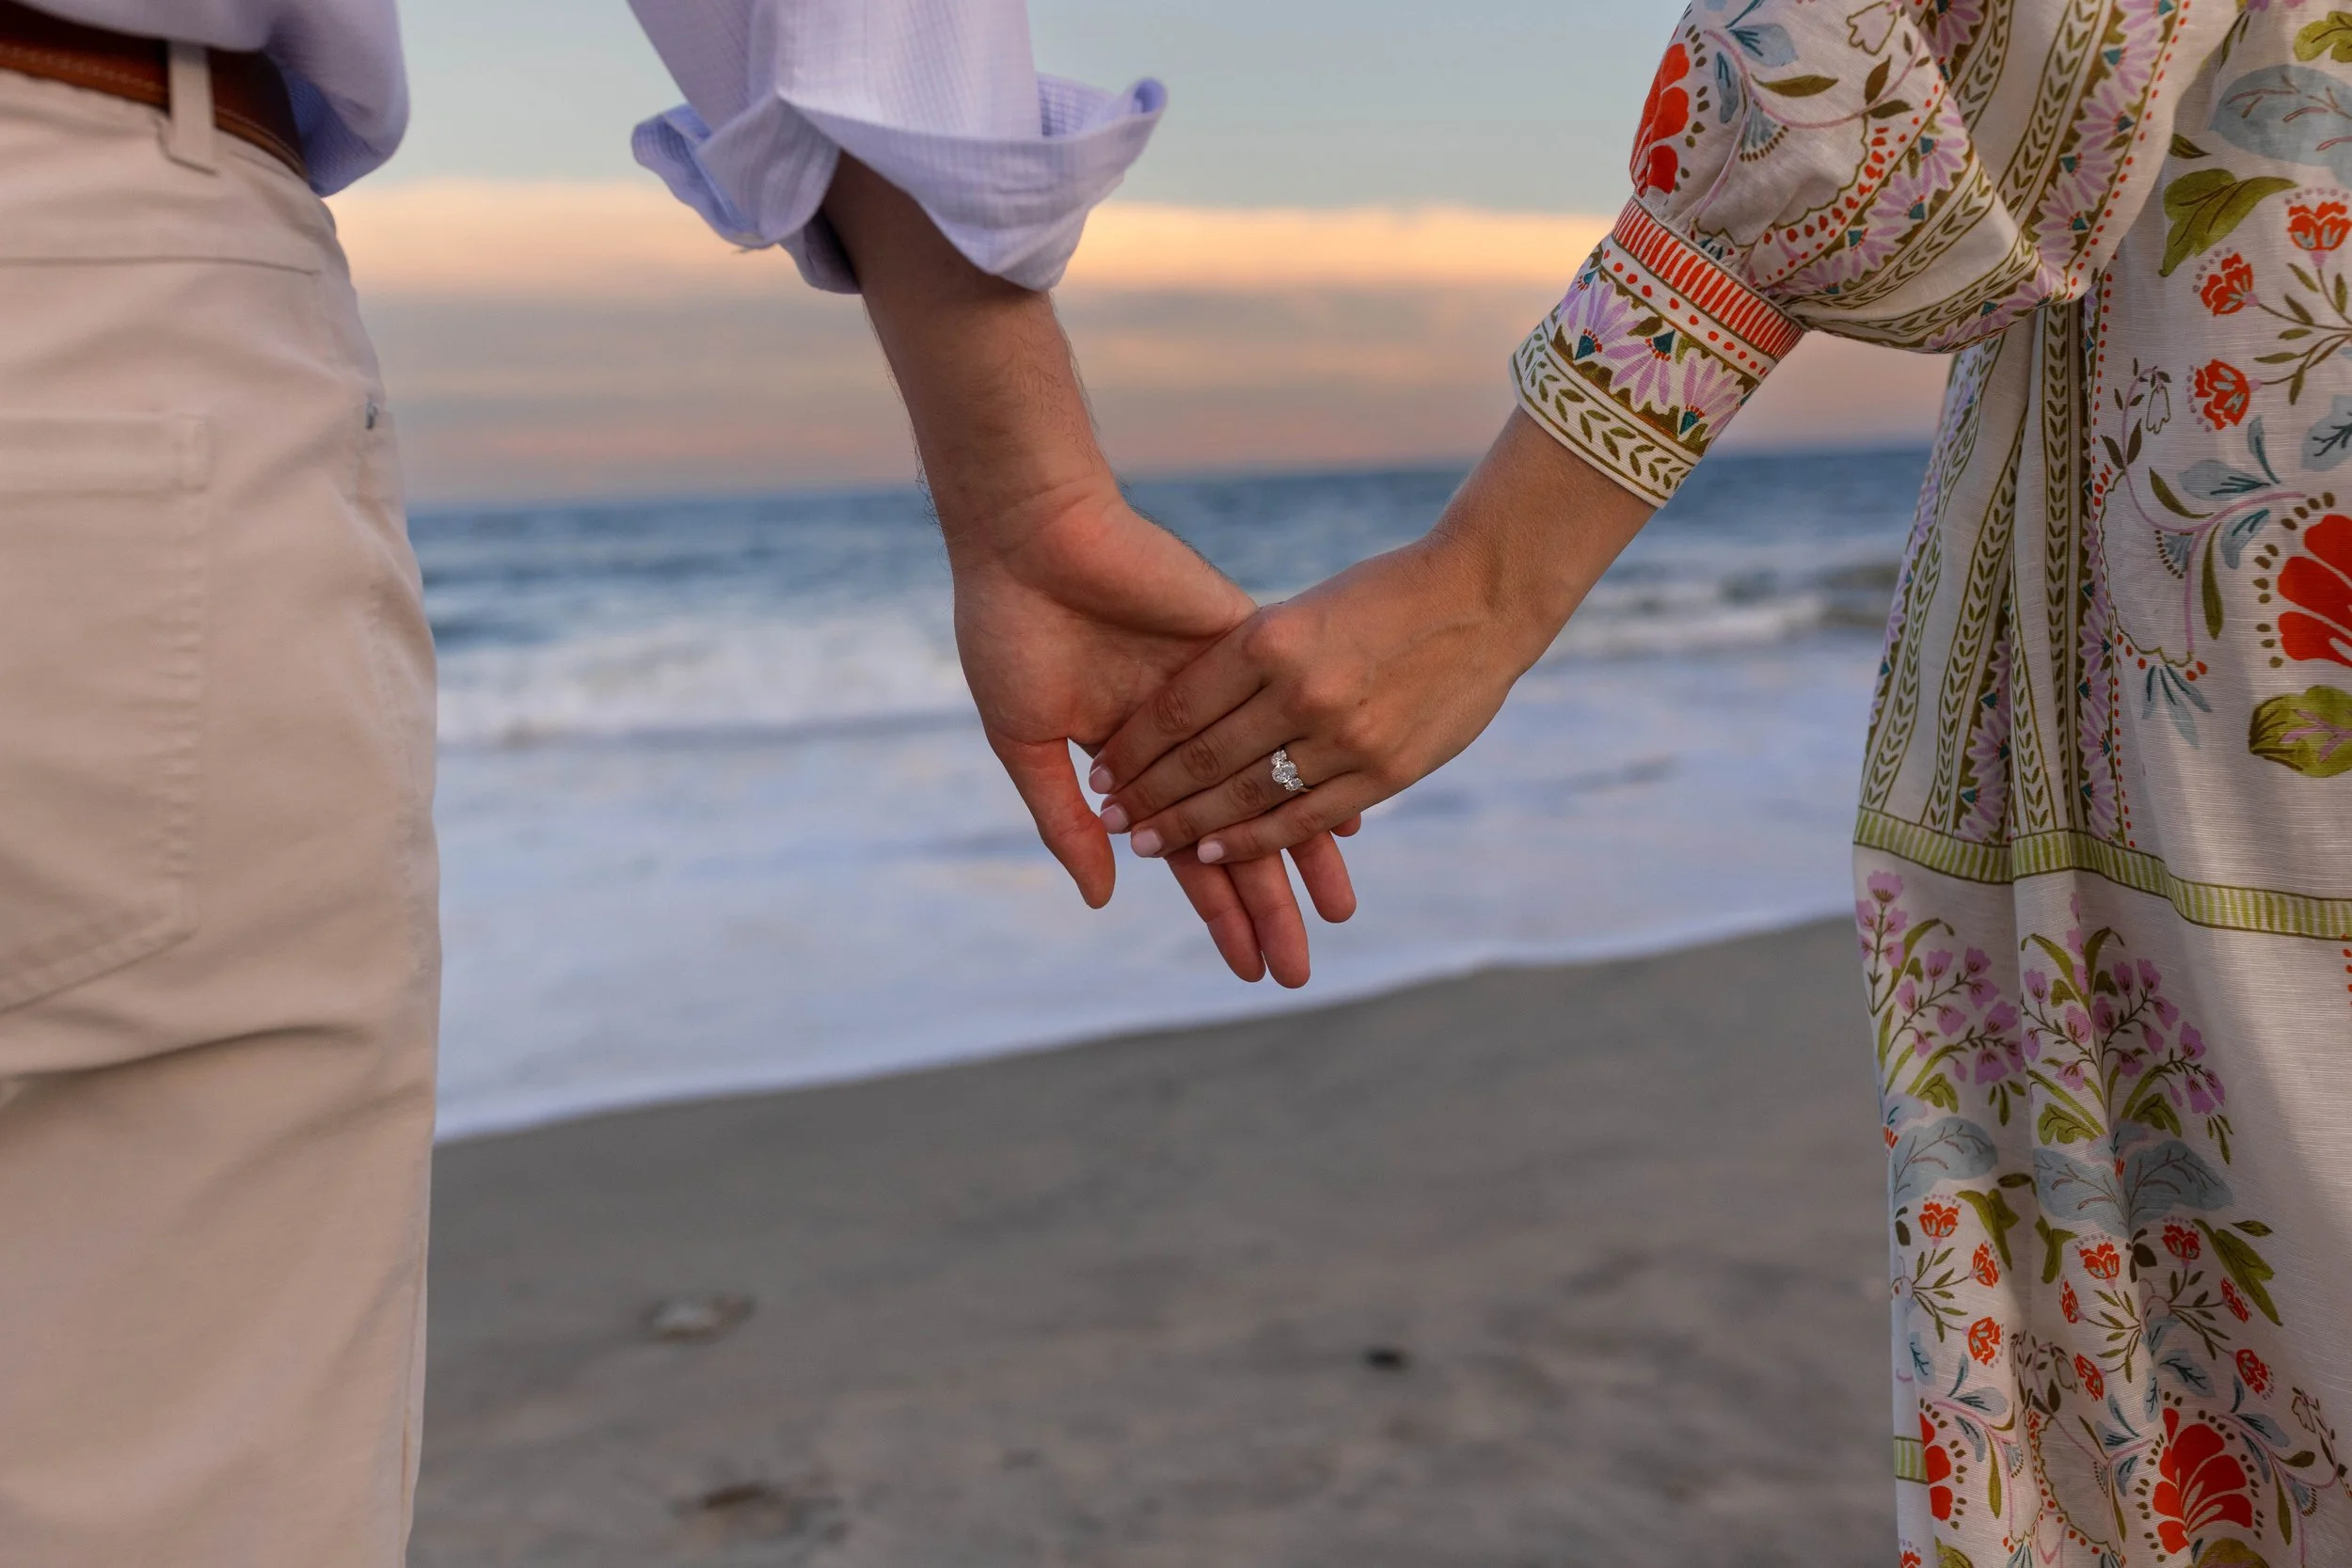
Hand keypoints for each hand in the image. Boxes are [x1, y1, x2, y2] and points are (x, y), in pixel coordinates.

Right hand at [954, 479, 1360, 985]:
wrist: (1032, 539)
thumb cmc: (1010, 633)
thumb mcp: (1027, 740)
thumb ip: (1067, 819)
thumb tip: (1107, 895)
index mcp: (1133, 757)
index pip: (1189, 849)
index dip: (1216, 909)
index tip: (1249, 965)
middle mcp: (1187, 734)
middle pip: (1241, 833)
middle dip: (1267, 903)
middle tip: (1299, 969)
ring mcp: (1222, 694)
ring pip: (1276, 786)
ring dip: (1303, 853)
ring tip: (1336, 915)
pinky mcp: (1247, 647)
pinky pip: (1294, 718)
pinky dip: (1320, 765)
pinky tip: (1351, 819)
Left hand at [1088, 412, 1654, 864]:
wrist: (1485, 595)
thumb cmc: (1386, 593)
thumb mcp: (1306, 608)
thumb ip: (1253, 657)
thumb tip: (1191, 710)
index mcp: (1271, 637)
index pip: (1180, 707)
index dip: (1135, 747)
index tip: (1103, 769)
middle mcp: (1301, 690)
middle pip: (1202, 759)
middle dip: (1149, 795)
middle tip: (1113, 818)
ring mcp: (1345, 736)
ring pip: (1246, 797)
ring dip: (1189, 827)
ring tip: (1146, 844)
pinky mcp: (1384, 771)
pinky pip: (1302, 817)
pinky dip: (1255, 841)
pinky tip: (1215, 854)